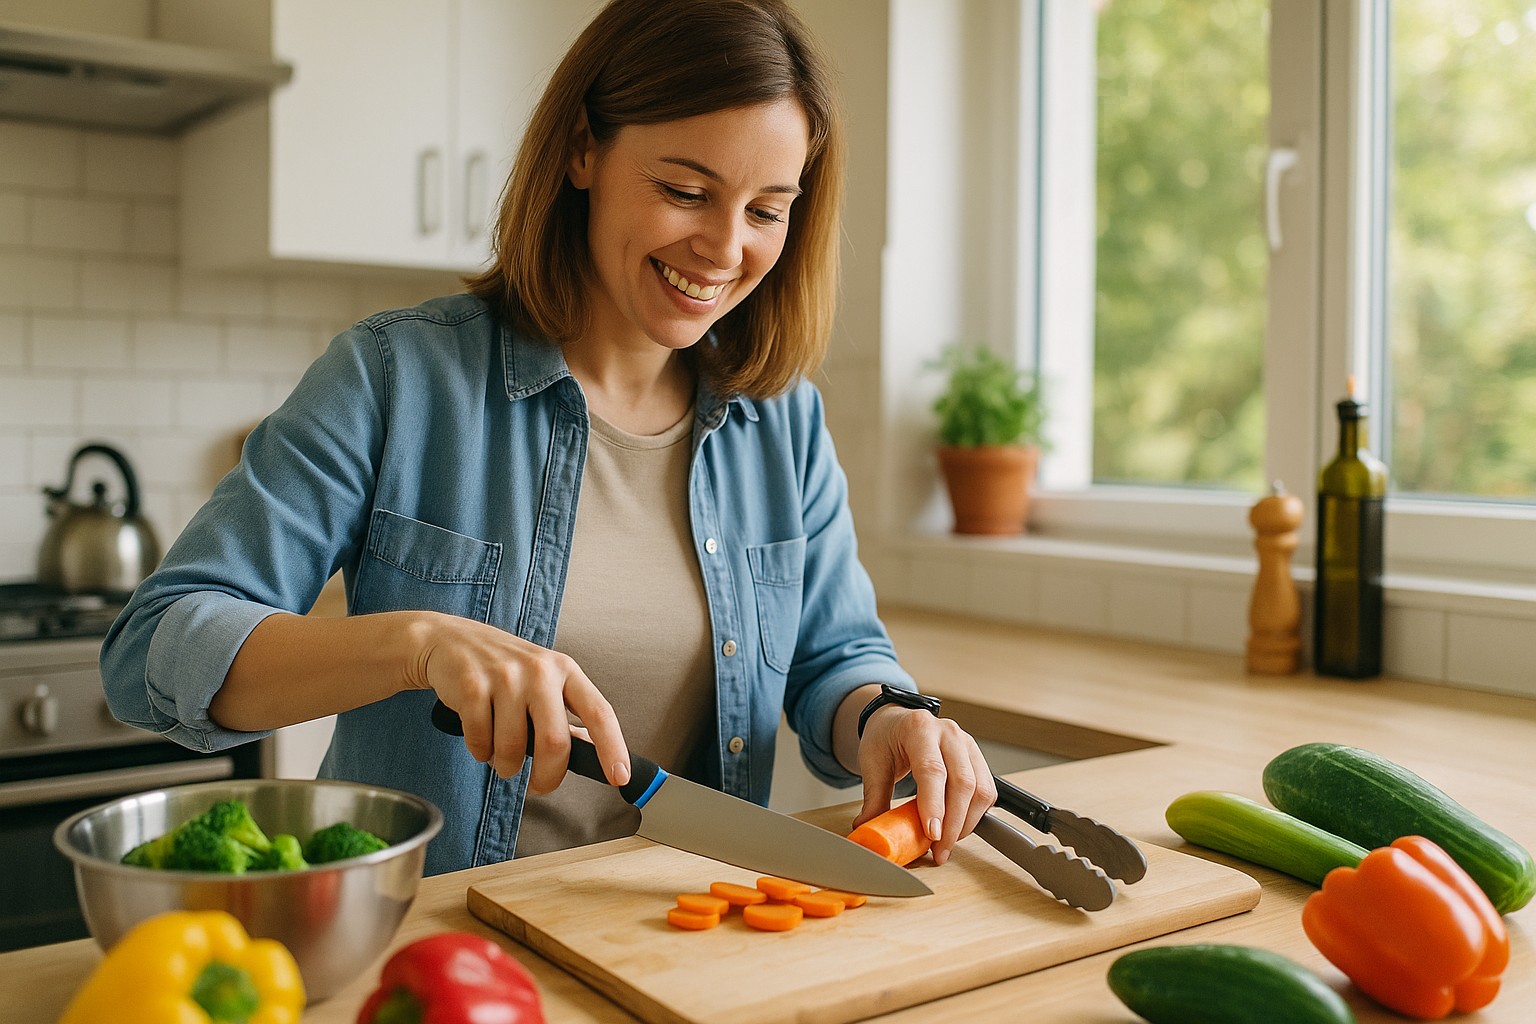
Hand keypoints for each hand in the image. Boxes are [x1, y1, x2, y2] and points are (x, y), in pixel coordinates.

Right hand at [406, 612, 629, 792]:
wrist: (449, 640)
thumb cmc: (503, 668)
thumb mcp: (543, 681)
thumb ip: (566, 713)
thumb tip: (593, 751)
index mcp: (565, 670)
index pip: (599, 712)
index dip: (612, 747)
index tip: (619, 776)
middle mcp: (539, 670)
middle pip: (554, 742)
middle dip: (548, 776)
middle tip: (540, 786)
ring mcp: (505, 677)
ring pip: (513, 748)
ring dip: (507, 766)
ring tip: (502, 755)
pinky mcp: (472, 686)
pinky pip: (481, 742)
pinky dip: (480, 752)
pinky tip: (481, 739)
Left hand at [851, 706, 995, 865]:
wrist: (897, 722)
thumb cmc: (885, 739)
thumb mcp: (872, 763)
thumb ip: (873, 797)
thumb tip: (867, 829)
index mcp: (919, 728)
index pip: (932, 769)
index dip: (934, 805)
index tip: (932, 834)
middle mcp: (948, 733)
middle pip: (963, 782)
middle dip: (953, 823)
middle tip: (939, 850)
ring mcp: (967, 744)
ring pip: (980, 789)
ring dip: (966, 823)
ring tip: (946, 843)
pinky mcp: (977, 758)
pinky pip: (987, 791)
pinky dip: (976, 815)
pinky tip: (957, 827)